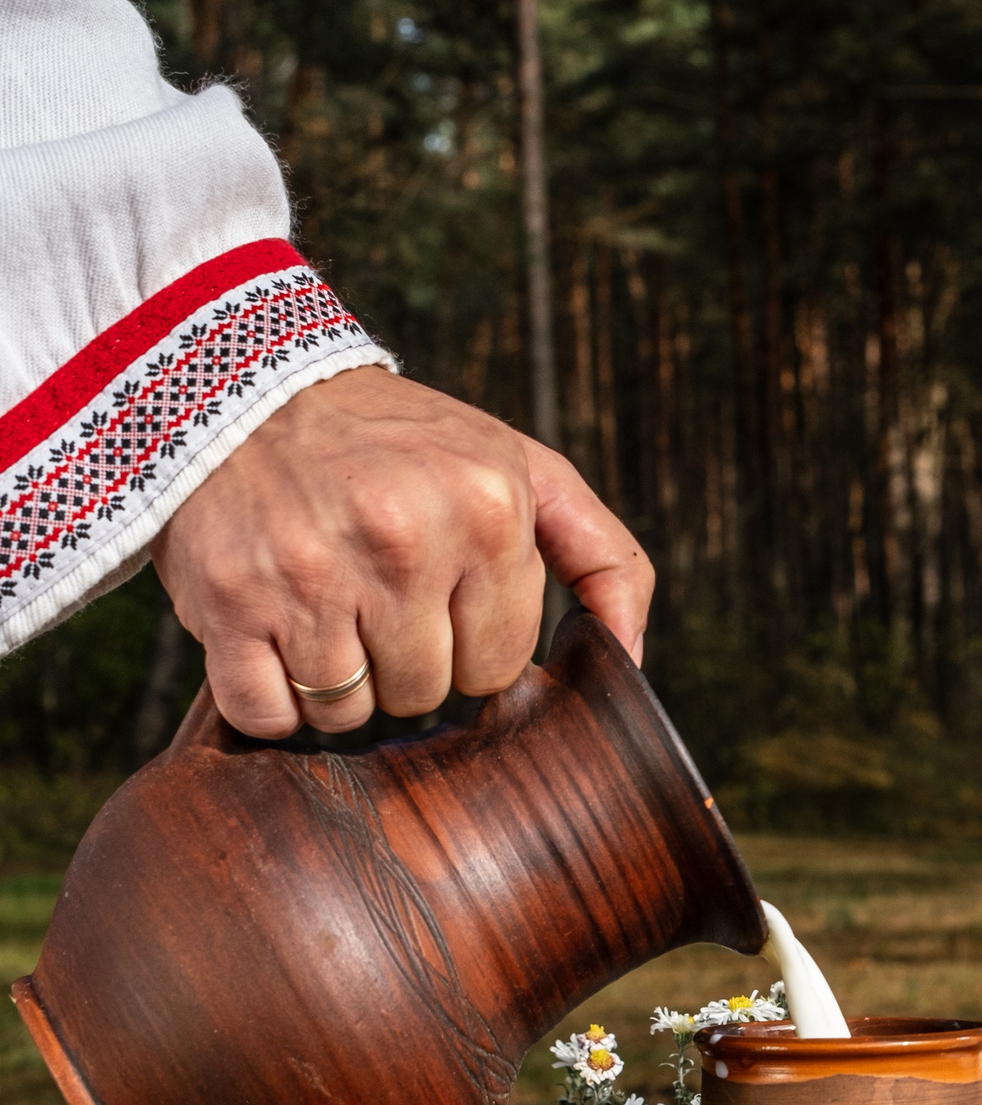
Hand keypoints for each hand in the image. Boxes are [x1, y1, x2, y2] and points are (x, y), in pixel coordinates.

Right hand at [150, 366, 653, 737]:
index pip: (499, 668)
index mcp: (491, 510)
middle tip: (373, 596)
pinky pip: (268, 716)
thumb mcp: (521, 469)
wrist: (244, 387)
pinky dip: (270, 698)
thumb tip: (629, 661)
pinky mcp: (230, 602)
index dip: (468, 646)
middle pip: (426, 695)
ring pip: (349, 712)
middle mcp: (405, 537)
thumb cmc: (401, 444)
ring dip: (337, 683)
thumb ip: (602, 557)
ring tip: (324, 607)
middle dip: (405, 663)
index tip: (439, 598)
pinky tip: (274, 633)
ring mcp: (312, 571)